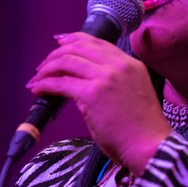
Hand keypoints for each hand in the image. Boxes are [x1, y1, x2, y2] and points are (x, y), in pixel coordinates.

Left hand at [26, 32, 170, 174]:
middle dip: (56, 54)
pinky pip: (61, 83)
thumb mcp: (134, 93)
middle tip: (44, 65)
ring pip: (66, 62)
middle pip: (78, 47)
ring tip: (37, 79)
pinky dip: (45, 85)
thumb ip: (116, 81)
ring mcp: (105, 77)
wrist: (150, 146)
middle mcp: (118, 66)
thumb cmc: (142, 129)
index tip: (59, 44)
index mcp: (130, 64)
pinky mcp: (91, 94)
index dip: (74, 40)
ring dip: (47, 69)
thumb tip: (87, 82)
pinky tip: (38, 89)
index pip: (98, 43)